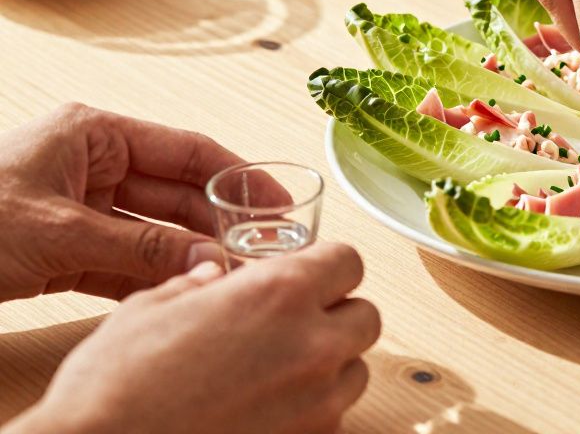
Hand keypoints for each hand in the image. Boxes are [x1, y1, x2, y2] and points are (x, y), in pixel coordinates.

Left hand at [0, 103, 243, 301]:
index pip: (184, 151)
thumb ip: (139, 247)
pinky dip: (152, 280)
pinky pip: (123, 265)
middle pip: (176, 195)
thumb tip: (208, 257)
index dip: (235, 176)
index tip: (277, 200)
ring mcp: (81, 210)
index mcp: (93, 136)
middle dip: (217, 224)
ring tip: (230, 276)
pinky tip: (184, 293)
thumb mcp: (60, 231)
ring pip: (153, 234)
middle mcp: (93, 168)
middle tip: (261, 250)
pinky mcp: (67, 251)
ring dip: (188, 257)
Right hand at [7, 244, 380, 433]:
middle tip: (294, 323)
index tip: (307, 275)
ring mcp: (317, 402)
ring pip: (356, 370)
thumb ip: (197, 285)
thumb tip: (211, 277)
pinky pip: (334, 417)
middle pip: (366, 317)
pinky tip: (267, 408)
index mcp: (280, 293)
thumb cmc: (115, 385)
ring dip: (330, 365)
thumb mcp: (150, 308)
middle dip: (336, 315)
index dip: (327, 266)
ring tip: (278, 370)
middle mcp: (312, 344)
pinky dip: (313, 409)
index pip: (348, 261)